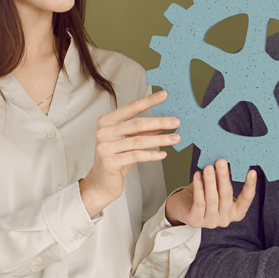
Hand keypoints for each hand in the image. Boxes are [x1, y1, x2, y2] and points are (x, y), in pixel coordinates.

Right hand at [80, 90, 179, 217]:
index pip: (131, 108)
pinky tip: (163, 154)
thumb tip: (164, 121)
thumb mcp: (128, 141)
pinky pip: (136, 156)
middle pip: (137, 124)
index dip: (148, 101)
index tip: (164, 95)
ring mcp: (105, 147)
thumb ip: (143, 130)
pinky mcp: (110, 162)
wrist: (101, 182)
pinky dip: (151, 155)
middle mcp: (104, 132)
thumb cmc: (115, 158)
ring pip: (138, 141)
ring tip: (176, 138)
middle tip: (176, 121)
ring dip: (160, 140)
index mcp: (107, 121)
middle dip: (159, 122)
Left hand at [166, 159, 257, 228]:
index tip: (252, 172)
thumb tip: (229, 160)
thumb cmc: (204, 195)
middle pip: (226, 196)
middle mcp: (226, 219)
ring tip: (208, 168)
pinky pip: (199, 202)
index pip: (246, 199)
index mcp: (236, 212)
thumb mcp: (217, 186)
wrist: (183, 207)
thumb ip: (224, 177)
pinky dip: (199, 188)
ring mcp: (211, 222)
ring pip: (212, 199)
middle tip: (221, 162)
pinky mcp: (196, 221)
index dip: (250, 186)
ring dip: (210, 181)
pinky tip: (197, 176)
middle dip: (224, 177)